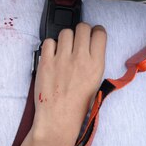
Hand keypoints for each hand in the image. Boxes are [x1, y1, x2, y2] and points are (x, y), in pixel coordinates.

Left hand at [31, 23, 106, 142]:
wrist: (59, 118)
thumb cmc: (78, 104)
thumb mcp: (97, 81)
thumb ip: (94, 62)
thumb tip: (90, 47)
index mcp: (96, 63)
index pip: (99, 33)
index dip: (96, 31)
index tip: (93, 35)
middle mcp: (80, 58)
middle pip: (83, 27)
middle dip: (82, 30)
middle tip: (78, 39)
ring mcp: (62, 59)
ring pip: (66, 32)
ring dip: (66, 38)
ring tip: (64, 48)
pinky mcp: (46, 62)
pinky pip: (48, 42)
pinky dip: (51, 46)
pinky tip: (53, 55)